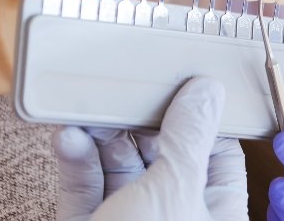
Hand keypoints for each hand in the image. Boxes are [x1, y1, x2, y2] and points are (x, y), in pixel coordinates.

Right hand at [53, 76, 247, 220]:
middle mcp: (174, 218)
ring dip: (102, 137)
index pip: (215, 151)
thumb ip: (189, 138)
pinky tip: (68, 138)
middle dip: (139, 121)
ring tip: (88, 110)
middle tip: (120, 90)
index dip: (197, 113)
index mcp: (213, 213)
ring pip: (119, 168)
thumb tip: (209, 88)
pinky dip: (76, 163)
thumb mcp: (174, 194)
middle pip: (161, 153)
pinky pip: (85, 190)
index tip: (178, 76)